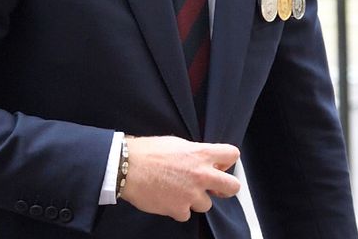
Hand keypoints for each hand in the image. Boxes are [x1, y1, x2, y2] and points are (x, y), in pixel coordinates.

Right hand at [120, 135, 240, 221]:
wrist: (124, 167)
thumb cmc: (145, 152)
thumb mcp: (174, 143)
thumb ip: (193, 153)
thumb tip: (202, 160)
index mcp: (200, 154)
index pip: (232, 155)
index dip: (226, 161)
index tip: (218, 166)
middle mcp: (201, 175)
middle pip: (233, 187)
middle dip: (224, 188)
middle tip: (213, 188)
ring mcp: (192, 194)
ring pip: (206, 204)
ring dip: (194, 200)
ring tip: (176, 191)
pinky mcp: (179, 209)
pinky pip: (186, 214)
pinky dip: (177, 209)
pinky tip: (165, 199)